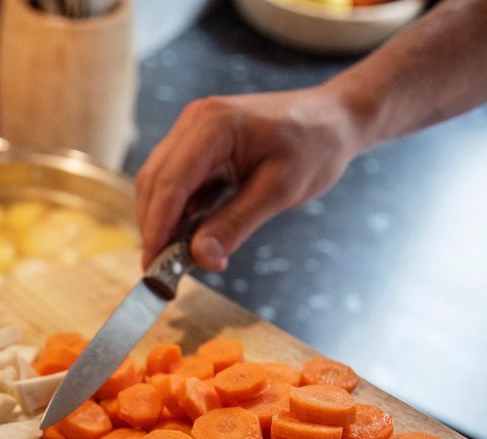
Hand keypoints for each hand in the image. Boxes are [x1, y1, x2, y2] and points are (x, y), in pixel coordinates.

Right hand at [134, 86, 367, 271]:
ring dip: (162, 220)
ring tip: (174, 258)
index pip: (170, 183)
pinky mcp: (200, 142)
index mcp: (214, 125)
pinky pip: (177, 179)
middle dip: (153, 227)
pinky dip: (177, 210)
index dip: (157, 228)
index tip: (153, 266)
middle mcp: (195, 121)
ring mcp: (194, 129)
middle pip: (154, 181)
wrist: (333, 119)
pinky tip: (189, 235)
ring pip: (159, 181)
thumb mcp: (278, 191)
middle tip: (160, 271)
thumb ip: (235, 224)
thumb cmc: (314, 147)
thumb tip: (200, 258)